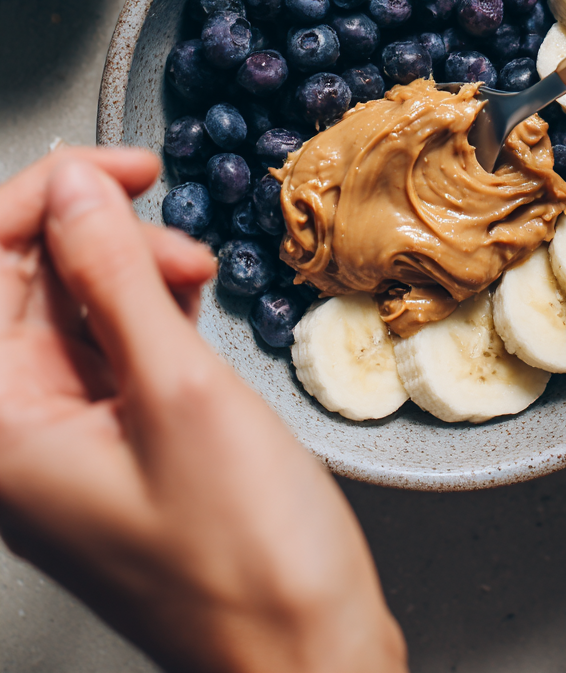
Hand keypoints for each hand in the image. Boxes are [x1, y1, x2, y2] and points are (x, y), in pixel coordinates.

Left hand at [0, 148, 406, 672]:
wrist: (306, 655)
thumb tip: (77, 190)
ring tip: (197, 276)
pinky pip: (110, 350)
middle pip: (21, 286)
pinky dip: (150, 313)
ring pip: (70, 311)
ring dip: (130, 273)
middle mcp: (18, 435)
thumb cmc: (245, 558)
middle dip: (94, 238)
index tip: (112, 170)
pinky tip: (193, 307)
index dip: (38, 201)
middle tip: (168, 226)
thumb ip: (115, 277)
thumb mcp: (179, 391)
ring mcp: (65, 442)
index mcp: (2, 428)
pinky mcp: (115, 447)